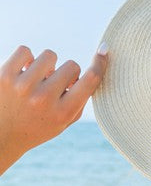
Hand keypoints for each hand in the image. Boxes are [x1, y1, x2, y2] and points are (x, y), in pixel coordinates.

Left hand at [0, 44, 107, 174]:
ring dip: (46, 65)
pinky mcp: (5, 75)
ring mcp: (23, 86)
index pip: (90, 80)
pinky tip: (23, 72)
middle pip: (71, 66)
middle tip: (54, 87)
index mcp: (62, 113)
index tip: (104, 49)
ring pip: (49, 55)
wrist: (1, 136)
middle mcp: (44, 99)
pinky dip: (26, 59)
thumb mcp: (64, 122)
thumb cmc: (37, 126)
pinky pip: (25, 50)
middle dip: (65, 74)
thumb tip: (96, 66)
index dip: (100, 63)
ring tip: (36, 80)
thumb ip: (80, 100)